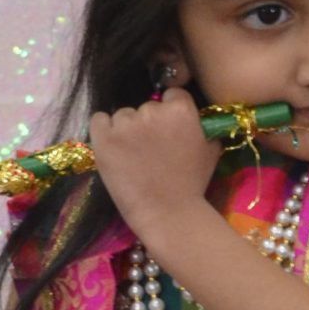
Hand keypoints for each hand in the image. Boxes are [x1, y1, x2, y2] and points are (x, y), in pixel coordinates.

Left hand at [88, 88, 220, 247]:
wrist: (169, 214)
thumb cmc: (192, 184)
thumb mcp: (210, 149)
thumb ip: (201, 125)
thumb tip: (194, 116)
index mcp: (180, 109)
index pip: (171, 95)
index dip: (170, 113)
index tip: (167, 131)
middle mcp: (152, 110)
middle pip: (146, 106)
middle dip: (148, 124)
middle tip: (151, 150)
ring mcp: (126, 123)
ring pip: (123, 115)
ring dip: (127, 130)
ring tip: (133, 156)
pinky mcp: (104, 138)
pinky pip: (99, 120)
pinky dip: (104, 131)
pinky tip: (113, 148)